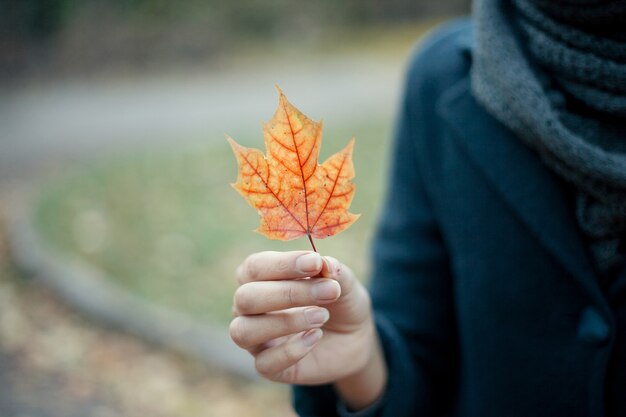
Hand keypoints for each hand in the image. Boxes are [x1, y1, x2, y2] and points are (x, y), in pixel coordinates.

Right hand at [230, 251, 385, 405]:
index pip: (254, 267)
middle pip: (245, 298)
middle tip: (329, 292)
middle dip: (289, 293)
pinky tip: (316, 337)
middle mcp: (248, 308)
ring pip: (244, 331)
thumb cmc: (338, 301)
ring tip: (322, 316)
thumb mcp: (343, 282)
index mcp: (259, 278)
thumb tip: (325, 264)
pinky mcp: (267, 367)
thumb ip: (333, 270)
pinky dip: (291, 351)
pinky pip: (263, 363)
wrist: (353, 338)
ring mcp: (255, 339)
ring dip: (285, 322)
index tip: (315, 263)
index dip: (282, 264)